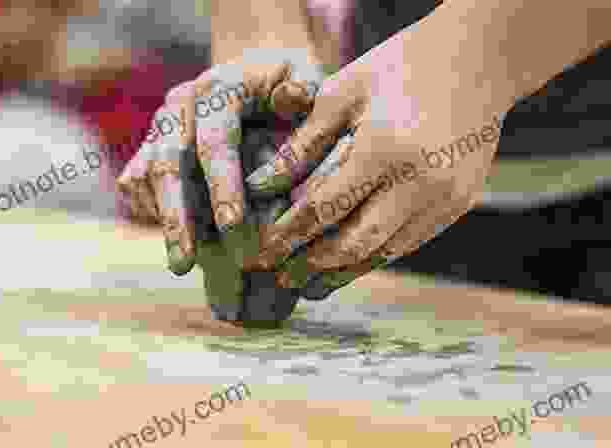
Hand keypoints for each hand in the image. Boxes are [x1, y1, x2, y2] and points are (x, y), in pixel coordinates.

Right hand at [116, 94, 302, 322]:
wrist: (258, 88)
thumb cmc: (292, 92)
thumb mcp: (308, 82)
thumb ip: (305, 90)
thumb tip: (290, 97)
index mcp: (221, 87)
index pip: (215, 139)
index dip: (222, 183)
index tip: (232, 226)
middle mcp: (182, 104)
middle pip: (169, 161)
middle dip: (178, 214)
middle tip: (188, 262)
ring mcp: (161, 126)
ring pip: (147, 175)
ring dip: (165, 221)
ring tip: (182, 264)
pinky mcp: (149, 147)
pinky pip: (136, 181)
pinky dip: (153, 211)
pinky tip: (179, 242)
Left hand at [243, 28, 513, 299]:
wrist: (476, 60)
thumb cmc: (398, 67)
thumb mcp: (342, 94)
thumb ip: (302, 144)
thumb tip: (261, 186)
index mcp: (384, 148)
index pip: (324, 208)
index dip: (288, 235)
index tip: (262, 252)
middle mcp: (419, 182)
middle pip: (355, 243)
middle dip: (313, 265)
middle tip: (281, 276)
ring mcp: (445, 198)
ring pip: (385, 252)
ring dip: (344, 270)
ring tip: (311, 282)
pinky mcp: (459, 204)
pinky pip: (410, 242)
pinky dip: (376, 254)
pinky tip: (351, 260)